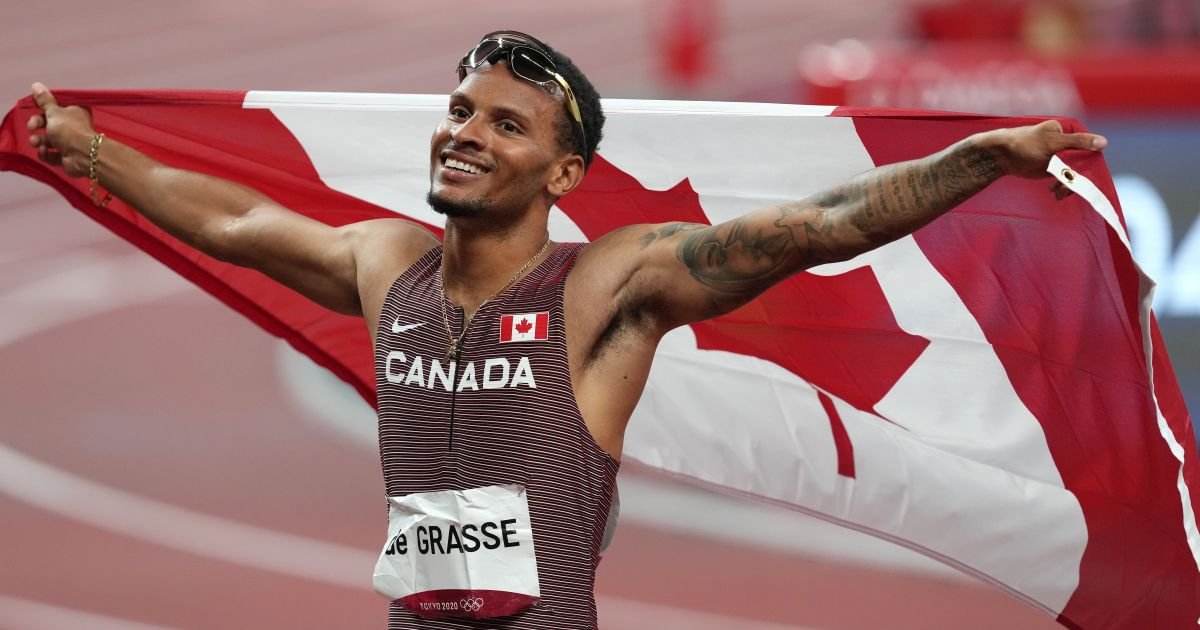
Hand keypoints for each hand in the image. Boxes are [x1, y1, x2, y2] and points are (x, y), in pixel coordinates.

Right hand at [26, 82, 95, 177]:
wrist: (83, 155)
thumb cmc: (70, 130)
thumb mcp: (54, 111)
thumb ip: (44, 100)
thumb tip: (37, 85)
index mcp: (75, 112)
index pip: (56, 108)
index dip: (43, 108)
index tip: (33, 107)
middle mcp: (74, 127)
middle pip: (50, 124)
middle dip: (37, 125)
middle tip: (31, 127)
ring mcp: (71, 143)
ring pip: (49, 141)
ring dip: (39, 141)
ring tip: (36, 142)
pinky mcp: (68, 158)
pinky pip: (52, 155)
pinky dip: (46, 154)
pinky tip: (44, 152)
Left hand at [983, 120, 1106, 199]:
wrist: (1002, 157)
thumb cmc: (1025, 144)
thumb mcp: (1052, 142)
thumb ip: (1078, 142)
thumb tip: (1104, 143)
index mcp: (1069, 132)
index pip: (1090, 147)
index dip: (1090, 162)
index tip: (1087, 175)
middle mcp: (1068, 144)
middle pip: (1084, 163)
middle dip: (1078, 177)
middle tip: (1068, 186)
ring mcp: (1060, 158)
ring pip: (1075, 174)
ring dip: (1069, 184)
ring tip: (1057, 191)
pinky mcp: (1053, 170)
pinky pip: (1065, 180)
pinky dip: (1062, 187)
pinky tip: (1055, 192)